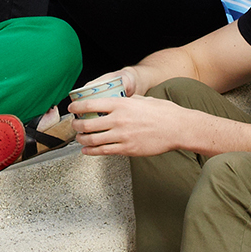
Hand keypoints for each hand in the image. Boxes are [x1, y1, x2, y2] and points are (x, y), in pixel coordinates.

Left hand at [71, 92, 198, 158]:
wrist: (178, 128)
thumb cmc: (164, 112)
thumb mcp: (143, 99)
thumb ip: (128, 101)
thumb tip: (117, 102)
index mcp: (121, 104)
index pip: (90, 105)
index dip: (76, 108)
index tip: (71, 109)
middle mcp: (118, 119)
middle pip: (87, 125)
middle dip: (76, 126)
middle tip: (74, 126)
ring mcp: (122, 136)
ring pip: (92, 140)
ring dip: (81, 140)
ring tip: (79, 139)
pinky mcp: (127, 149)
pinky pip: (103, 151)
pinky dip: (91, 152)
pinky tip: (87, 151)